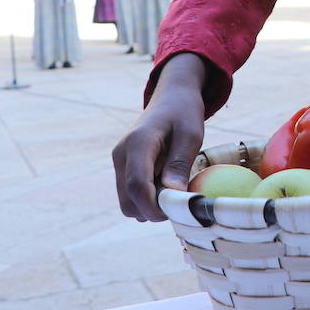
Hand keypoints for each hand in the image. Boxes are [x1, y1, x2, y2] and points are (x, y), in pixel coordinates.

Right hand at [112, 53, 206, 220]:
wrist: (171, 97)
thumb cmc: (184, 113)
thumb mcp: (191, 134)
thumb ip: (180, 163)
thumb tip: (173, 193)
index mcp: (138, 144)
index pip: (137, 186)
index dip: (154, 207)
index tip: (174, 212)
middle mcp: (121, 154)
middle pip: (127, 200)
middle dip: (151, 210)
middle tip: (178, 202)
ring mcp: (119, 160)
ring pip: (126, 201)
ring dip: (148, 205)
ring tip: (173, 188)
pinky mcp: (122, 166)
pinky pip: (129, 193)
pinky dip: (145, 197)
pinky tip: (164, 183)